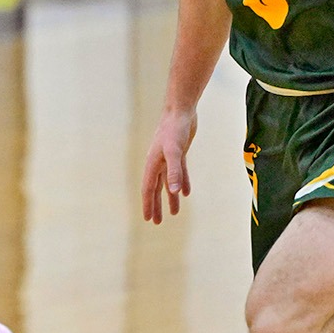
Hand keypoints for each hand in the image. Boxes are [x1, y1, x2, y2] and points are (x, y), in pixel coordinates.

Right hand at [141, 109, 197, 223]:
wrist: (180, 111)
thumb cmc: (175, 130)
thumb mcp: (175, 151)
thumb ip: (175, 171)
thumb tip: (174, 192)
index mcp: (152, 164)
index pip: (148, 189)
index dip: (148, 205)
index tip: (148, 219)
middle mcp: (157, 163)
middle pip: (155, 189)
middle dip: (156, 205)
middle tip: (157, 222)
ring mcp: (168, 158)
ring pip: (167, 183)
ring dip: (169, 198)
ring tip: (173, 213)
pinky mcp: (179, 153)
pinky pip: (179, 173)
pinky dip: (181, 183)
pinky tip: (185, 193)